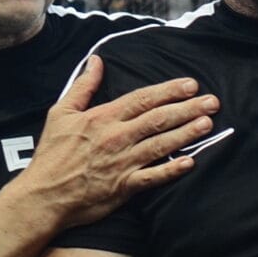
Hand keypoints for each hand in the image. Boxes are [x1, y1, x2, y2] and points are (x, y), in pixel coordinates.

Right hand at [25, 56, 220, 225]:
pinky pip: (154, 177)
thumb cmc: (52, 154)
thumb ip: (82, 86)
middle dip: (188, 109)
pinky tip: (191, 162)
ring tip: (208, 124)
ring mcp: (123, 163)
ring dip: (187, 133)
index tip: (191, 85)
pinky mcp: (125, 187)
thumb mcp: (61, 113)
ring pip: (161, 144)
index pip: (142, 99)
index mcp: (103, 118)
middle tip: (213, 101)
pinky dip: (172, 169)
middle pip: (158, 119)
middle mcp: (117, 138)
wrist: (44, 195)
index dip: (169, 91)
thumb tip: (96, 61)